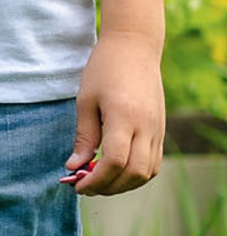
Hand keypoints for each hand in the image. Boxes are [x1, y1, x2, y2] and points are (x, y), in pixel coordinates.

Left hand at [68, 34, 163, 195]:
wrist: (134, 48)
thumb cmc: (103, 70)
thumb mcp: (85, 100)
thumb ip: (84, 136)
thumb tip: (74, 167)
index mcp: (124, 117)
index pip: (115, 162)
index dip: (96, 180)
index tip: (76, 185)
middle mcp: (147, 127)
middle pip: (135, 173)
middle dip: (109, 187)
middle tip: (85, 186)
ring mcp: (158, 130)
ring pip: (148, 172)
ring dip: (124, 184)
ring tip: (98, 180)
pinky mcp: (161, 130)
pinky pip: (154, 162)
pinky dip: (136, 173)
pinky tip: (115, 170)